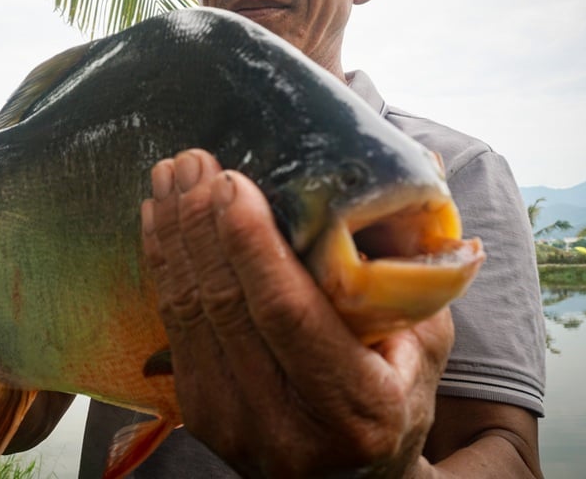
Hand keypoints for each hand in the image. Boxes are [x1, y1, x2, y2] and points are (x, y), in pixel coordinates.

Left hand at [140, 150, 452, 477]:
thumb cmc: (396, 397)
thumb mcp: (427, 341)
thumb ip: (417, 261)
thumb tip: (420, 165)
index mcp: (356, 406)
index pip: (288, 313)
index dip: (252, 244)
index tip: (230, 182)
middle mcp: (286, 425)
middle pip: (227, 306)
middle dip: (202, 224)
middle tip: (192, 162)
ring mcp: (234, 424)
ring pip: (189, 311)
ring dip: (173, 235)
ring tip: (169, 175)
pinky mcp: (200, 413)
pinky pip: (173, 325)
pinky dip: (163, 266)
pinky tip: (158, 220)